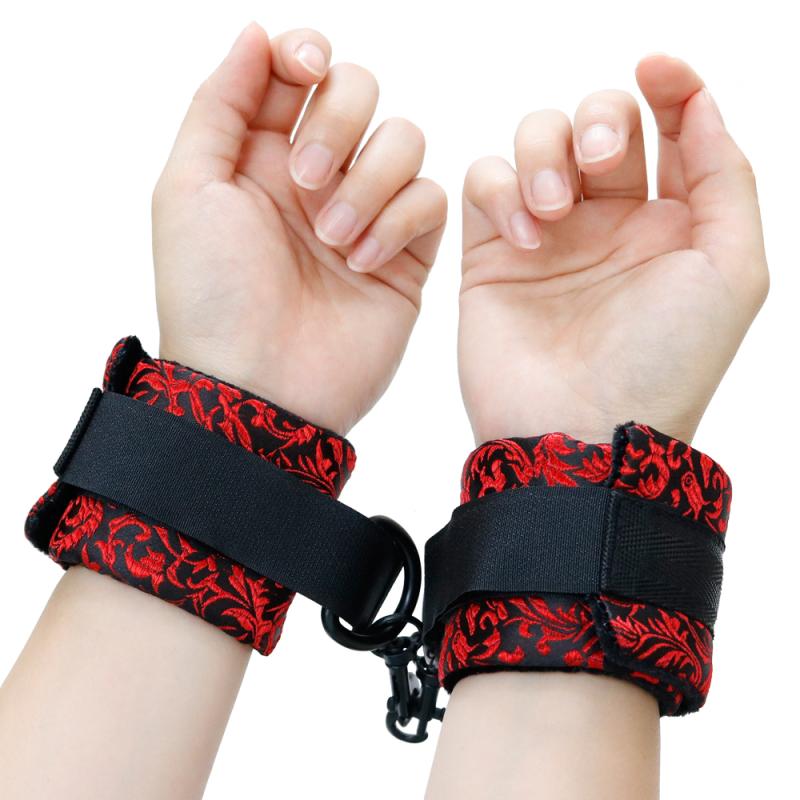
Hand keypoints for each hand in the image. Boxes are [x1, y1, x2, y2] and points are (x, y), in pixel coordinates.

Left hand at [153, 23, 445, 433]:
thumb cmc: (213, 297)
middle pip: (358, 90)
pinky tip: (363, 262)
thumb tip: (256, 33)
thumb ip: (218, 103)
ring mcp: (364, 215)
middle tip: (306, 180)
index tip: (302, 72)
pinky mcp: (406, 255)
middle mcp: (315, 179)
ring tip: (333, 240)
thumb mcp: (188, 190)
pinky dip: (401, 219)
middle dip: (338, 119)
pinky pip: (431, 197)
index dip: (307, 54)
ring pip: (403, 139)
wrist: (261, 389)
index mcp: (258, 157)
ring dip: (369, 180)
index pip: (297, 72)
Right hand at [459, 55, 767, 443]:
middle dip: (599, 121)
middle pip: (597, 122)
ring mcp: (547, 237)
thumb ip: (727, 179)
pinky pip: (483, 181)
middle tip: (599, 161)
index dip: (669, 85)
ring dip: (544, 154)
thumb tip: (700, 105)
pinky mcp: (490, 255)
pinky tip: (521, 238)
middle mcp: (608, 223)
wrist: (576, 431)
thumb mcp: (732, 272)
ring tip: (550, 214)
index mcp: (670, 224)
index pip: (670, 129)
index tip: (657, 69)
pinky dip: (500, 190)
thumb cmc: (662, 364)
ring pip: (535, 140)